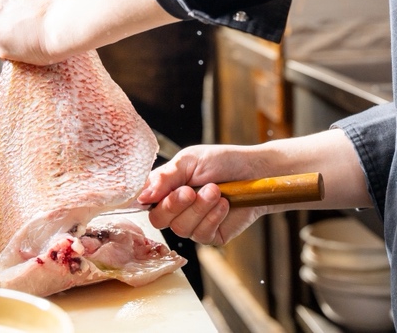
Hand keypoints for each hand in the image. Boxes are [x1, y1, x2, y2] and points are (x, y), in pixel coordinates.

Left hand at [0, 0, 83, 62]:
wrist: (70, 20)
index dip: (34, 3)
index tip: (45, 13)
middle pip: (9, 5)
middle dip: (22, 16)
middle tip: (41, 28)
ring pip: (3, 25)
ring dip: (16, 33)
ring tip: (37, 41)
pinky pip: (2, 46)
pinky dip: (14, 51)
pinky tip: (30, 51)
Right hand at [138, 145, 268, 245]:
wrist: (255, 172)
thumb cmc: (222, 162)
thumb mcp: (190, 160)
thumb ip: (165, 177)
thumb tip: (142, 196)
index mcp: (166, 188)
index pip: (144, 201)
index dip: (150, 199)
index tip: (163, 191)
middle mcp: (176, 208)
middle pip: (159, 219)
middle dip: (175, 204)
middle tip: (192, 191)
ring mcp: (192, 224)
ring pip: (181, 228)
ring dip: (200, 208)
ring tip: (216, 191)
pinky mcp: (211, 235)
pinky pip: (201, 235)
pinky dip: (213, 217)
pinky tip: (224, 204)